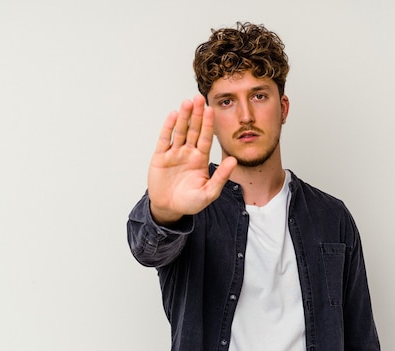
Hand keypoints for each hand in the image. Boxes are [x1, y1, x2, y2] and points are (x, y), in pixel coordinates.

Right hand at [148, 95, 236, 224]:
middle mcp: (188, 153)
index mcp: (200, 159)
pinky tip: (173, 115)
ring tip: (187, 102)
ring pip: (180, 131)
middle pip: (193, 130)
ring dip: (183, 117)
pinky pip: (165, 139)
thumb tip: (234, 161)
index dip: (208, 124)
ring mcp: (174, 153)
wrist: (169, 209)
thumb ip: (221, 177)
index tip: (211, 110)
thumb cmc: (190, 202)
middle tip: (199, 98)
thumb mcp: (209, 193)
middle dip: (196, 114)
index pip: (205, 138)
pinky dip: (169, 127)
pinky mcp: (160, 157)